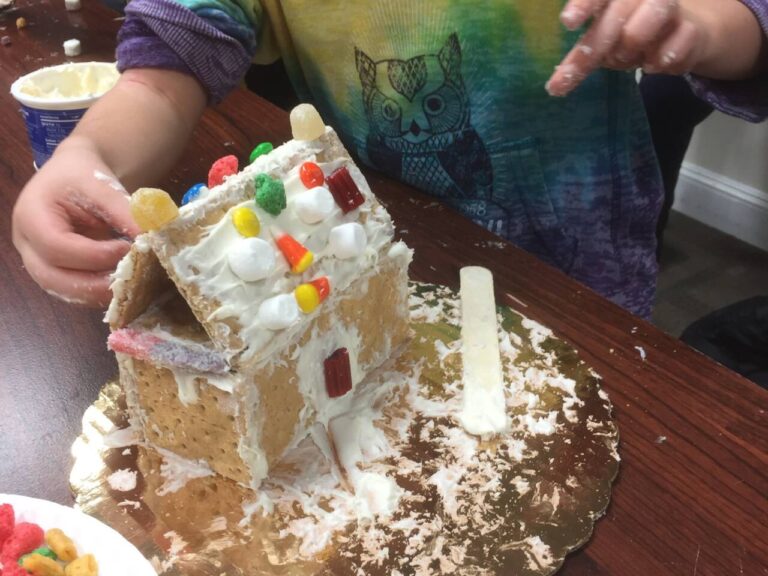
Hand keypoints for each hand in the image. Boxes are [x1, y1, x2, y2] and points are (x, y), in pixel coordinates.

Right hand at [12, 138, 139, 306]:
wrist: (74, 176)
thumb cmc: (84, 176)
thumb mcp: (104, 186)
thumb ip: (126, 213)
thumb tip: (154, 240)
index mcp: (31, 216)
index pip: (56, 246)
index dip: (94, 254)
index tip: (127, 250)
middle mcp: (26, 244)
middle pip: (52, 278)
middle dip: (94, 284)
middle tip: (130, 280)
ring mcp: (37, 261)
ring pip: (62, 291)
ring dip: (98, 293)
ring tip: (130, 284)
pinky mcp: (54, 272)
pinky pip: (73, 291)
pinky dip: (98, 292)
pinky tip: (123, 286)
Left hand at [546, 0, 708, 95]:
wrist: (687, 34)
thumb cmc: (633, 32)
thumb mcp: (604, 42)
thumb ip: (584, 55)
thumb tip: (557, 85)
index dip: (584, 4)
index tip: (568, 22)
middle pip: (616, 14)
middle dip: (596, 46)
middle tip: (577, 73)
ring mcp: (670, 7)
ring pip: (649, 20)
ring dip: (632, 46)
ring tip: (627, 59)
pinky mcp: (692, 30)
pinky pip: (672, 49)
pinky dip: (659, 62)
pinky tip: (652, 64)